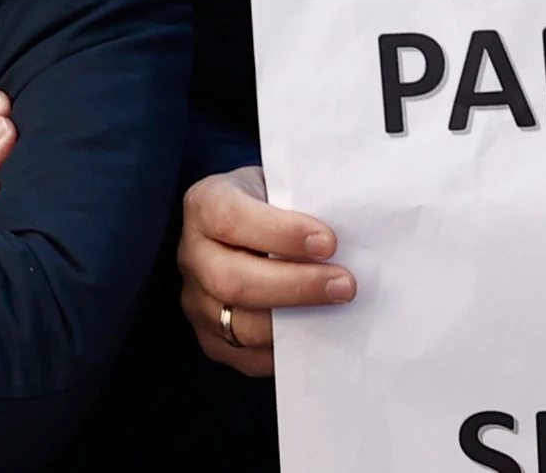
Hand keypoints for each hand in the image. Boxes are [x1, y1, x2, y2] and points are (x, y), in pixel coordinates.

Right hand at [174, 164, 350, 379]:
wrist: (252, 231)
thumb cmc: (274, 206)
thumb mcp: (281, 187)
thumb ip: (303, 206)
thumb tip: (353, 237)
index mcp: (204, 206)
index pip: (231, 219)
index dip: (281, 233)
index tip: (329, 242)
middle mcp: (192, 256)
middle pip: (233, 281)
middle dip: (296, 286)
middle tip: (345, 284)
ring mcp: (197, 302)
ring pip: (241, 325)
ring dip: (297, 322)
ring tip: (338, 310)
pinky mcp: (212, 340)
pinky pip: (248, 358)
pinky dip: (287, 351)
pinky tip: (318, 334)